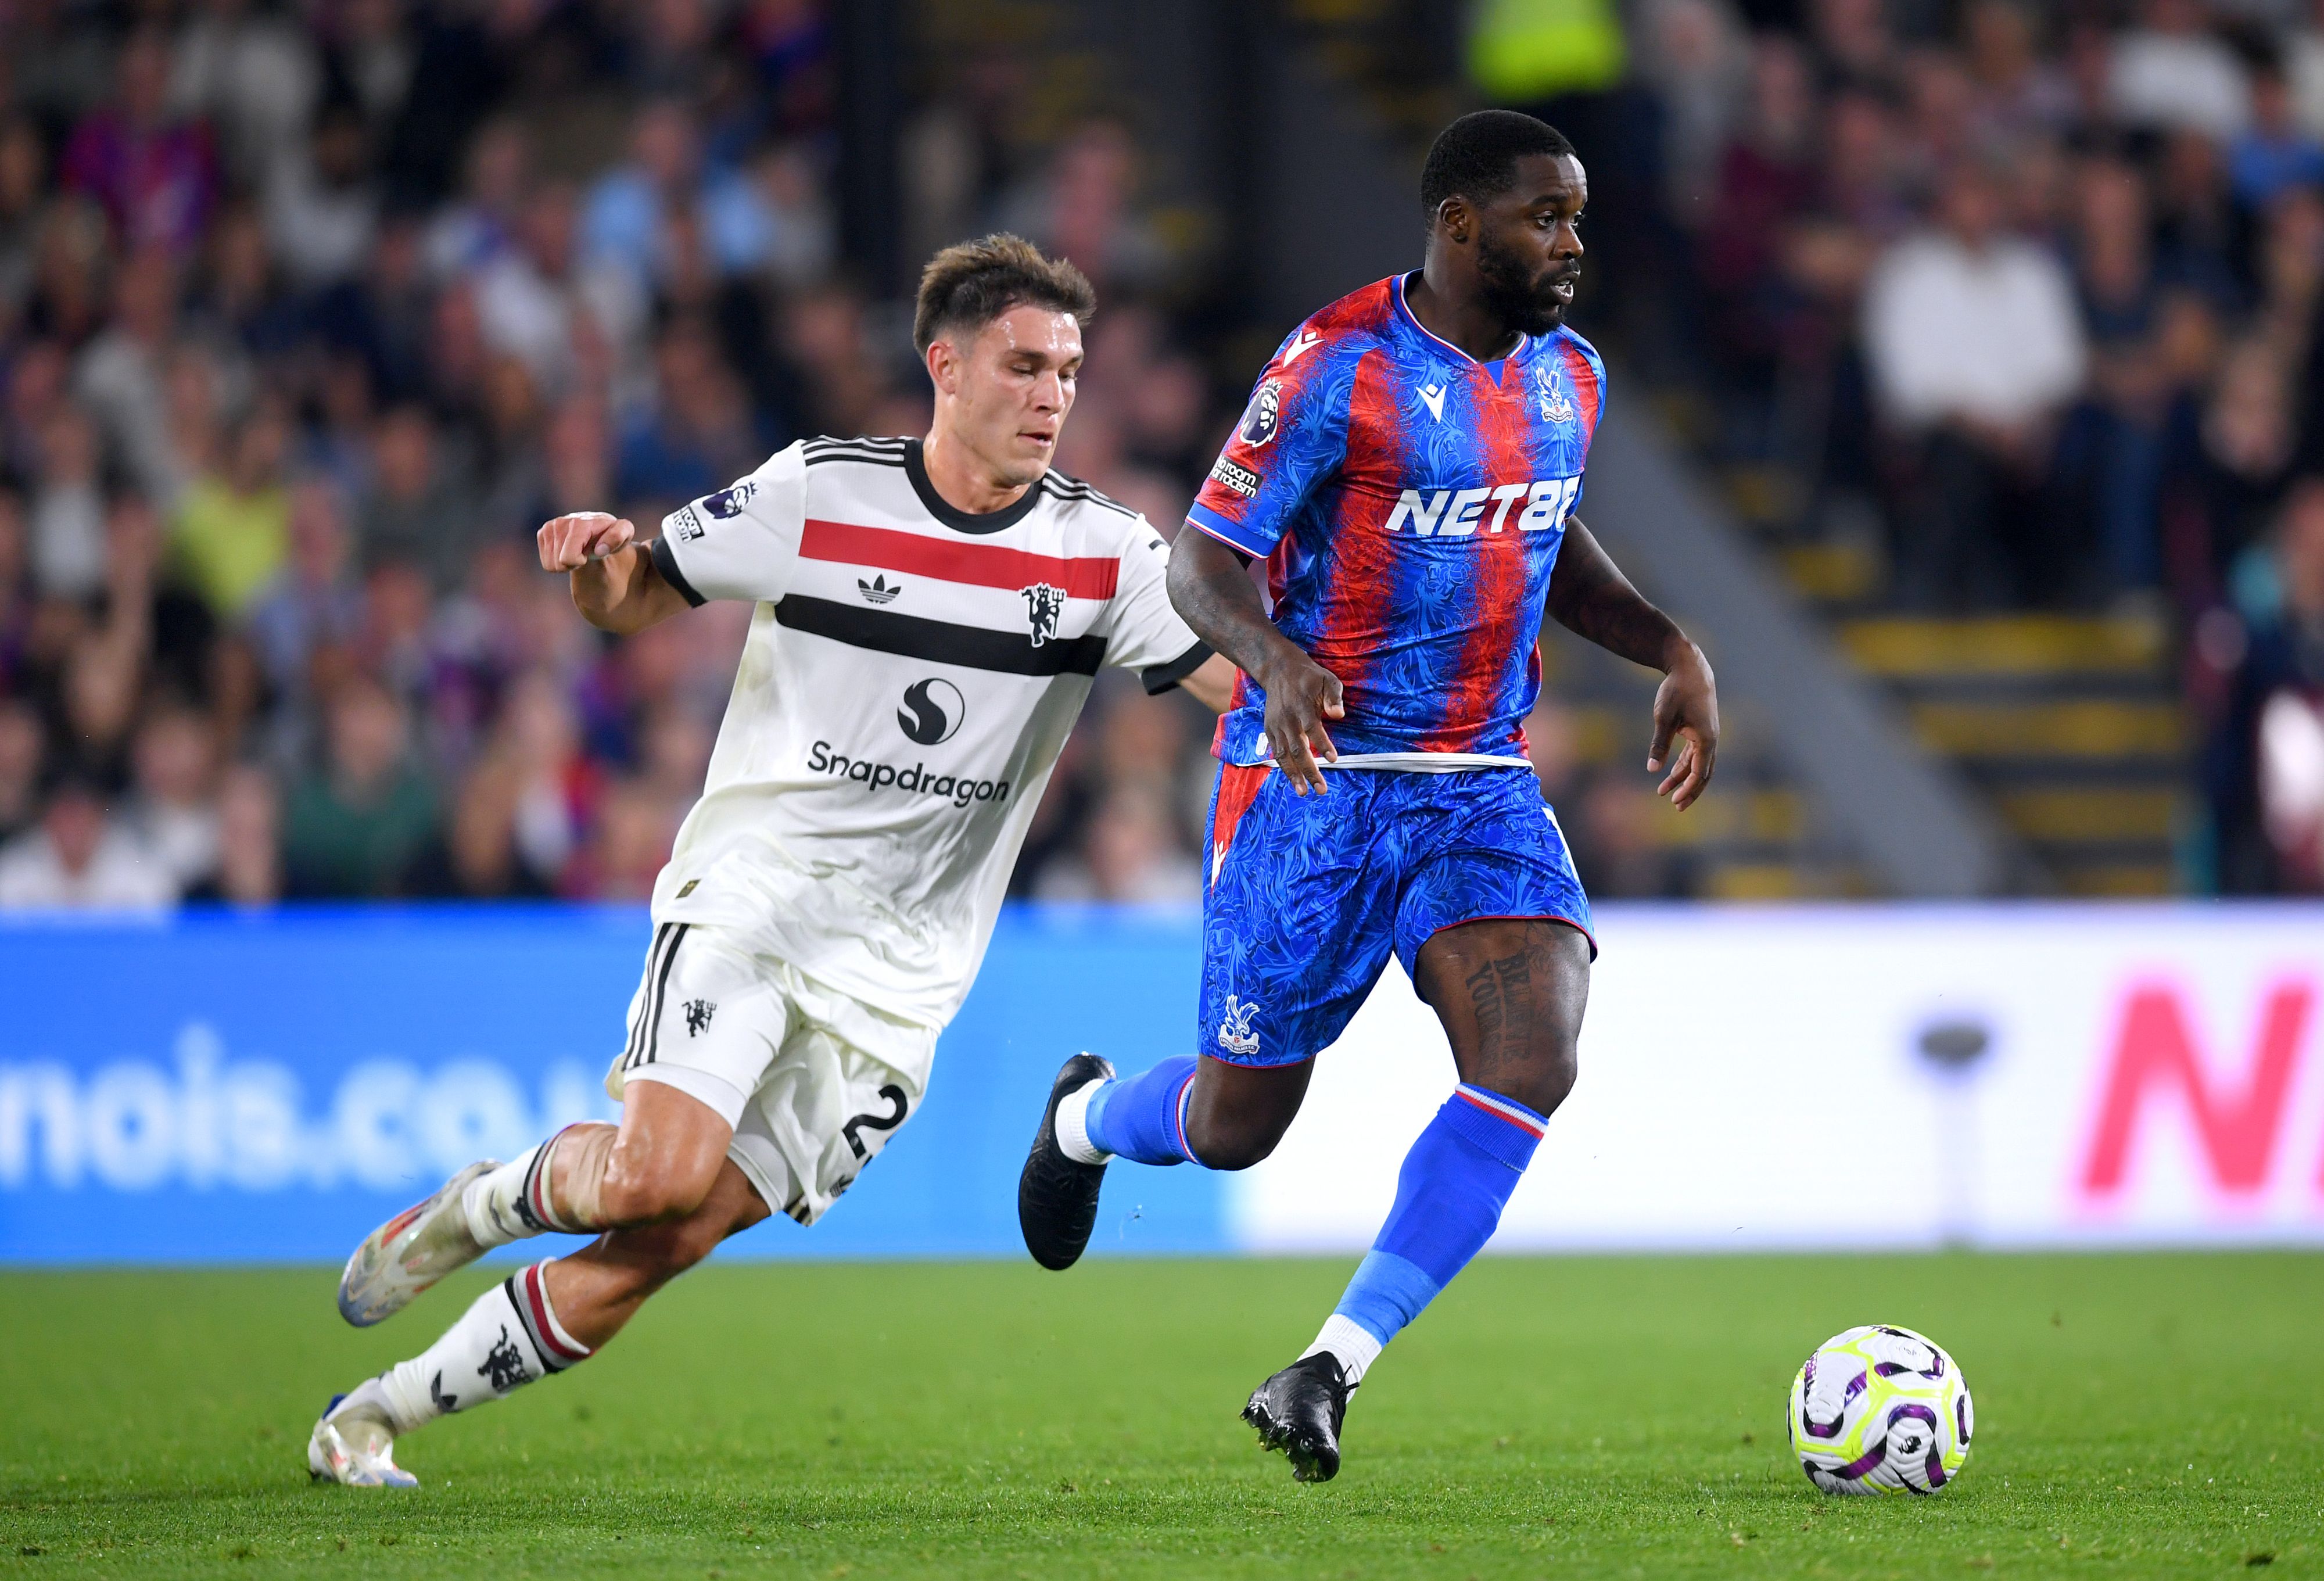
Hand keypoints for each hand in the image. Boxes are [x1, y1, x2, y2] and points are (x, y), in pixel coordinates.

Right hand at [537, 511, 635, 571]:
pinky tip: (569, 550)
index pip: (568, 558)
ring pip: (551, 565)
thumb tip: (599, 549)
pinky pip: (546, 562)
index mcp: (579, 523)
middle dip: (573, 564)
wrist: (598, 529)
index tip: (593, 552)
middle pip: (559, 564)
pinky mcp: (543, 532)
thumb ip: (618, 537)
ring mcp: (550, 527)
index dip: (579, 562)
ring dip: (566, 564)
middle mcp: (561, 522)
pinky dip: (558, 561)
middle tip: (585, 554)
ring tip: (578, 552)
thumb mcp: (624, 533)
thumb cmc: (612, 534)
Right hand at [1257, 648, 1343, 794]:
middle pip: (1297, 748)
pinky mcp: (1269, 729)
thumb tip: (1339, 715)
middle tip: (1321, 789)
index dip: (1322, 744)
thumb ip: (1334, 697)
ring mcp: (1276, 725)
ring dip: (1293, 775)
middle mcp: (1286, 718)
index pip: (1312, 728)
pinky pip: (1275, 752)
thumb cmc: (1308, 677)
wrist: (1278, 669)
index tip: (1334, 759)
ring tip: (1303, 792)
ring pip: (1283, 754)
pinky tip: (1293, 780)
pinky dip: (1283, 767)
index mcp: (1301, 705)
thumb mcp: (1326, 679)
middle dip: (1309, 770)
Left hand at [1648, 643, 1717, 810]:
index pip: (1699, 772)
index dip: (1688, 788)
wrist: (1690, 668)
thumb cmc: (1676, 690)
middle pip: (1703, 773)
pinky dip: (1683, 765)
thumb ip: (1659, 744)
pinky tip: (1670, 774)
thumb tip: (1652, 769)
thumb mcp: (1663, 718)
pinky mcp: (1700, 730)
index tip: (1674, 800)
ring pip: (1697, 764)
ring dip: (1683, 779)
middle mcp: (1711, 739)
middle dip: (1690, 790)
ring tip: (1664, 792)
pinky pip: (1694, 754)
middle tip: (1676, 807)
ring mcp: (1707, 735)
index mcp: (1706, 738)